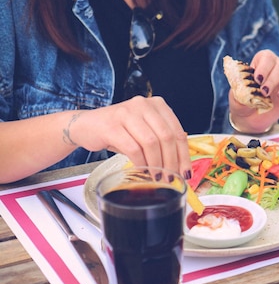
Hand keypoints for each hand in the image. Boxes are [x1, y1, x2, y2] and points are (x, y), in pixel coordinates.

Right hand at [67, 96, 191, 178]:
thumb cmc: (119, 131)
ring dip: (156, 164)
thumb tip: (180, 167)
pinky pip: (133, 148)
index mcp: (157, 105)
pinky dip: (140, 162)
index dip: (183, 155)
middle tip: (170, 178)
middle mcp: (143, 105)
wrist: (88, 126)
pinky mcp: (112, 126)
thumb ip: (162, 143)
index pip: (177, 132)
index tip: (185, 173)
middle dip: (171, 162)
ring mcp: (127, 113)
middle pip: (166, 137)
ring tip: (157, 177)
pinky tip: (142, 170)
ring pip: (151, 142)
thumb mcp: (144, 132)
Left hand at [229, 49, 278, 132]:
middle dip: (273, 78)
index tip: (256, 79)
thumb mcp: (235, 97)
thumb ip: (240, 91)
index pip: (267, 56)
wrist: (248, 119)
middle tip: (263, 92)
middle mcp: (278, 69)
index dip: (263, 66)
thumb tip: (246, 87)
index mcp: (262, 64)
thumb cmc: (242, 103)